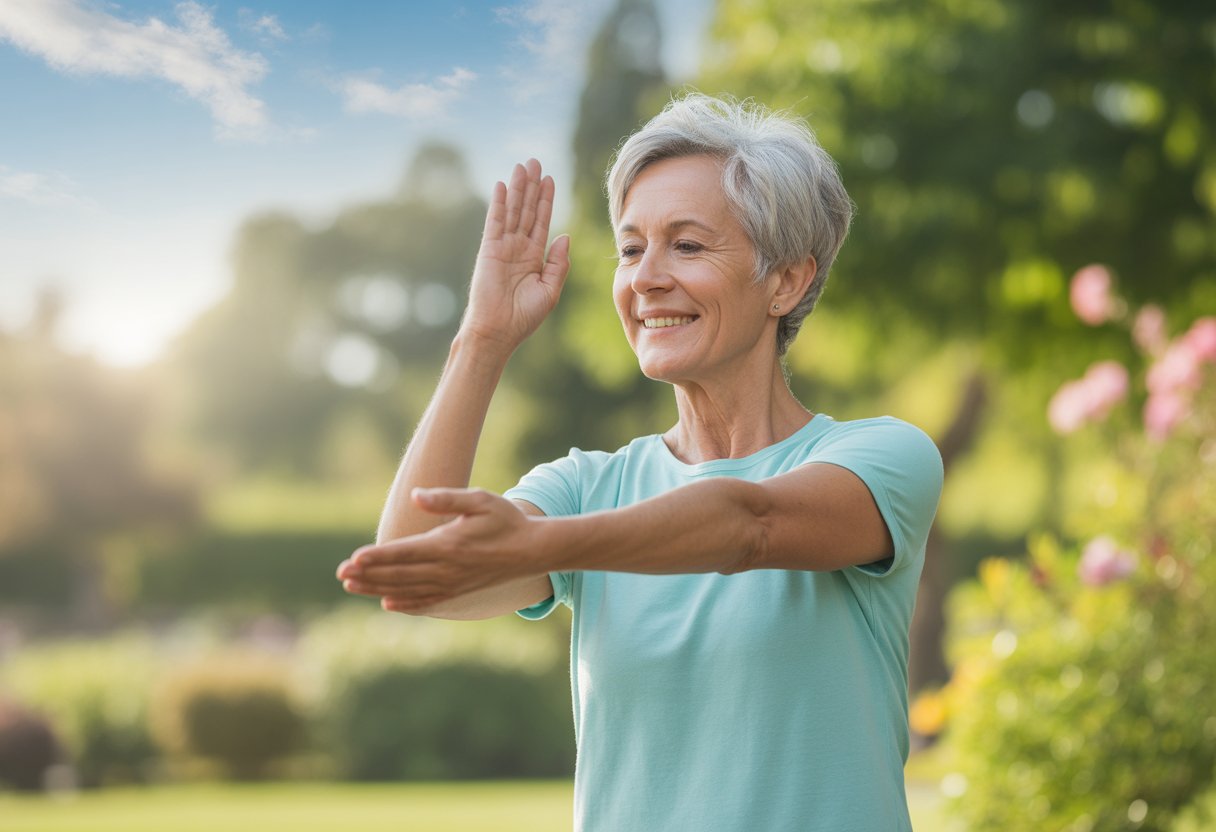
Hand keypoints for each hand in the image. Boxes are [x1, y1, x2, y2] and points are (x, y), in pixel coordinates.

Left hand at [336, 488, 543, 612]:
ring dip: (377, 589)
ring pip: (407, 590)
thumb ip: (446, 498)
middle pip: (399, 575)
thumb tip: (415, 496)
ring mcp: (452, 585)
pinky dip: (405, 604)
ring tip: (352, 586)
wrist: (532, 551)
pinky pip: (426, 602)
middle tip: (340, 574)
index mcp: (448, 545)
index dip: (377, 557)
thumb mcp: (480, 500)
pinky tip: (387, 603)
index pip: (404, 553)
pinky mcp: (458, 593)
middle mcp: (447, 569)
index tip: (352, 560)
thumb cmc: (505, 520)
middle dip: (367, 575)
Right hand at [461, 159, 570, 353]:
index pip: (542, 222)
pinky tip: (503, 185)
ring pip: (513, 211)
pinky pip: (495, 222)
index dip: (546, 200)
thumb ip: (558, 263)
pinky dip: (499, 204)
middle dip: (532, 186)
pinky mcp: (489, 250)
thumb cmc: (523, 317)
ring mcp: (503, 247)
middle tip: (535, 161)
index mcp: (535, 258)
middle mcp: (518, 248)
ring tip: (523, 165)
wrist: (498, 331)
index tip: (550, 179)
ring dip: (518, 188)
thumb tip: (564, 235)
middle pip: (527, 210)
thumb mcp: (550, 290)